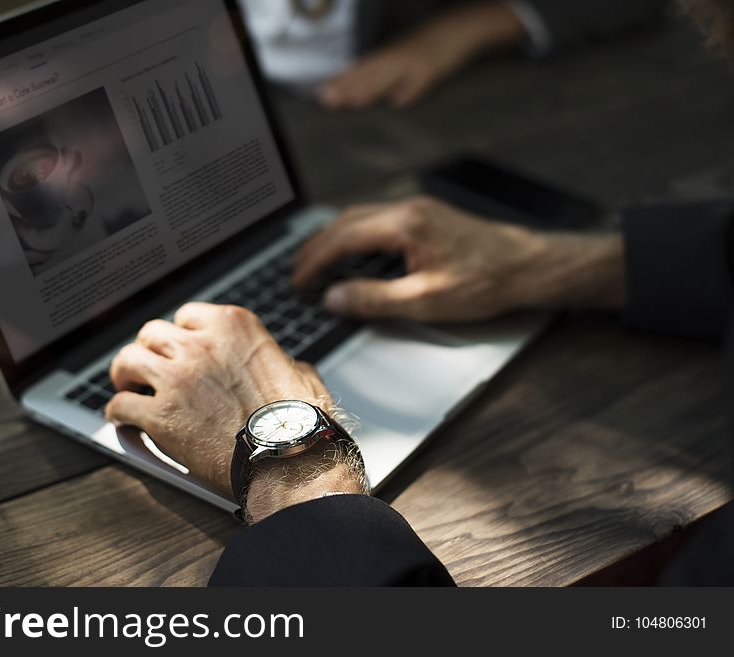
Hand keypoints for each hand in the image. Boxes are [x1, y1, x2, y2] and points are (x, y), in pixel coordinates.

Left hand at [105, 303, 330, 494]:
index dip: (181, 335)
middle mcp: (200, 345)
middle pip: (152, 334)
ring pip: (126, 360)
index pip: (188, 316)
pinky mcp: (160, 416)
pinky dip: (118, 413)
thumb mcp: (300, 373)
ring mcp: (177, 378)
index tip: (180, 349)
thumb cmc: (300, 422)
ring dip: (125, 375)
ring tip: (128, 387)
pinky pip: (120, 405)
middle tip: (149, 368)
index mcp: (233, 327)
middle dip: (150, 351)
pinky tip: (123, 419)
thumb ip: (278, 361)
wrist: (289, 459)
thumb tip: (283, 366)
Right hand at [292, 197, 625, 322]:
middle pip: (345, 221)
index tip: (297, 280)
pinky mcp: (426, 216)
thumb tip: (334, 297)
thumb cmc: (486, 282)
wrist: (529, 266)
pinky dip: (354, 235)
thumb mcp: (426, 301)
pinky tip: (353, 253)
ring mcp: (417, 209)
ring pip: (360, 217)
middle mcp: (408, 209)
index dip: (314, 260)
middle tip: (296, 272)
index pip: (342, 238)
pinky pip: (377, 220)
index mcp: (405, 225)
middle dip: (316, 246)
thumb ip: (374, 299)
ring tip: (316, 263)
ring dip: (334, 238)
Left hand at [318, 2, 526, 108]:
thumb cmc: (427, 44)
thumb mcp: (400, 54)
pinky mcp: (434, 70)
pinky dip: (410, 93)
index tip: (321, 93)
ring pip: (390, 78)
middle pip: (369, 74)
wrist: (458, 27)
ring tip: (354, 102)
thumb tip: (357, 88)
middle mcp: (396, 58)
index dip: (341, 81)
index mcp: (387, 55)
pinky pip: (421, 83)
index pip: (359, 69)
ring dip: (371, 90)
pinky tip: (398, 104)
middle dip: (347, 88)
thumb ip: (381, 71)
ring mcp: (414, 64)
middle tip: (327, 100)